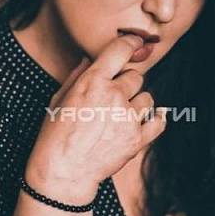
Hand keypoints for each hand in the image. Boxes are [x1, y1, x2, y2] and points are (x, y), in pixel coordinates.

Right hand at [26, 33, 166, 196]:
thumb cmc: (55, 135)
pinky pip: (159, 122)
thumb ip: (78, 76)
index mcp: (92, 82)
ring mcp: (127, 118)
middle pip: (136, 77)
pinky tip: (149, 120)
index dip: (131, 43)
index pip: (121, 50)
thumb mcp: (59, 100)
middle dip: (126, 85)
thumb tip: (90, 59)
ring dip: (137, 105)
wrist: (63, 173)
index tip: (135, 43)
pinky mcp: (137, 139)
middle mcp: (113, 96)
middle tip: (112, 99)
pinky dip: (156, 121)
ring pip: (147, 99)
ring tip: (120, 117)